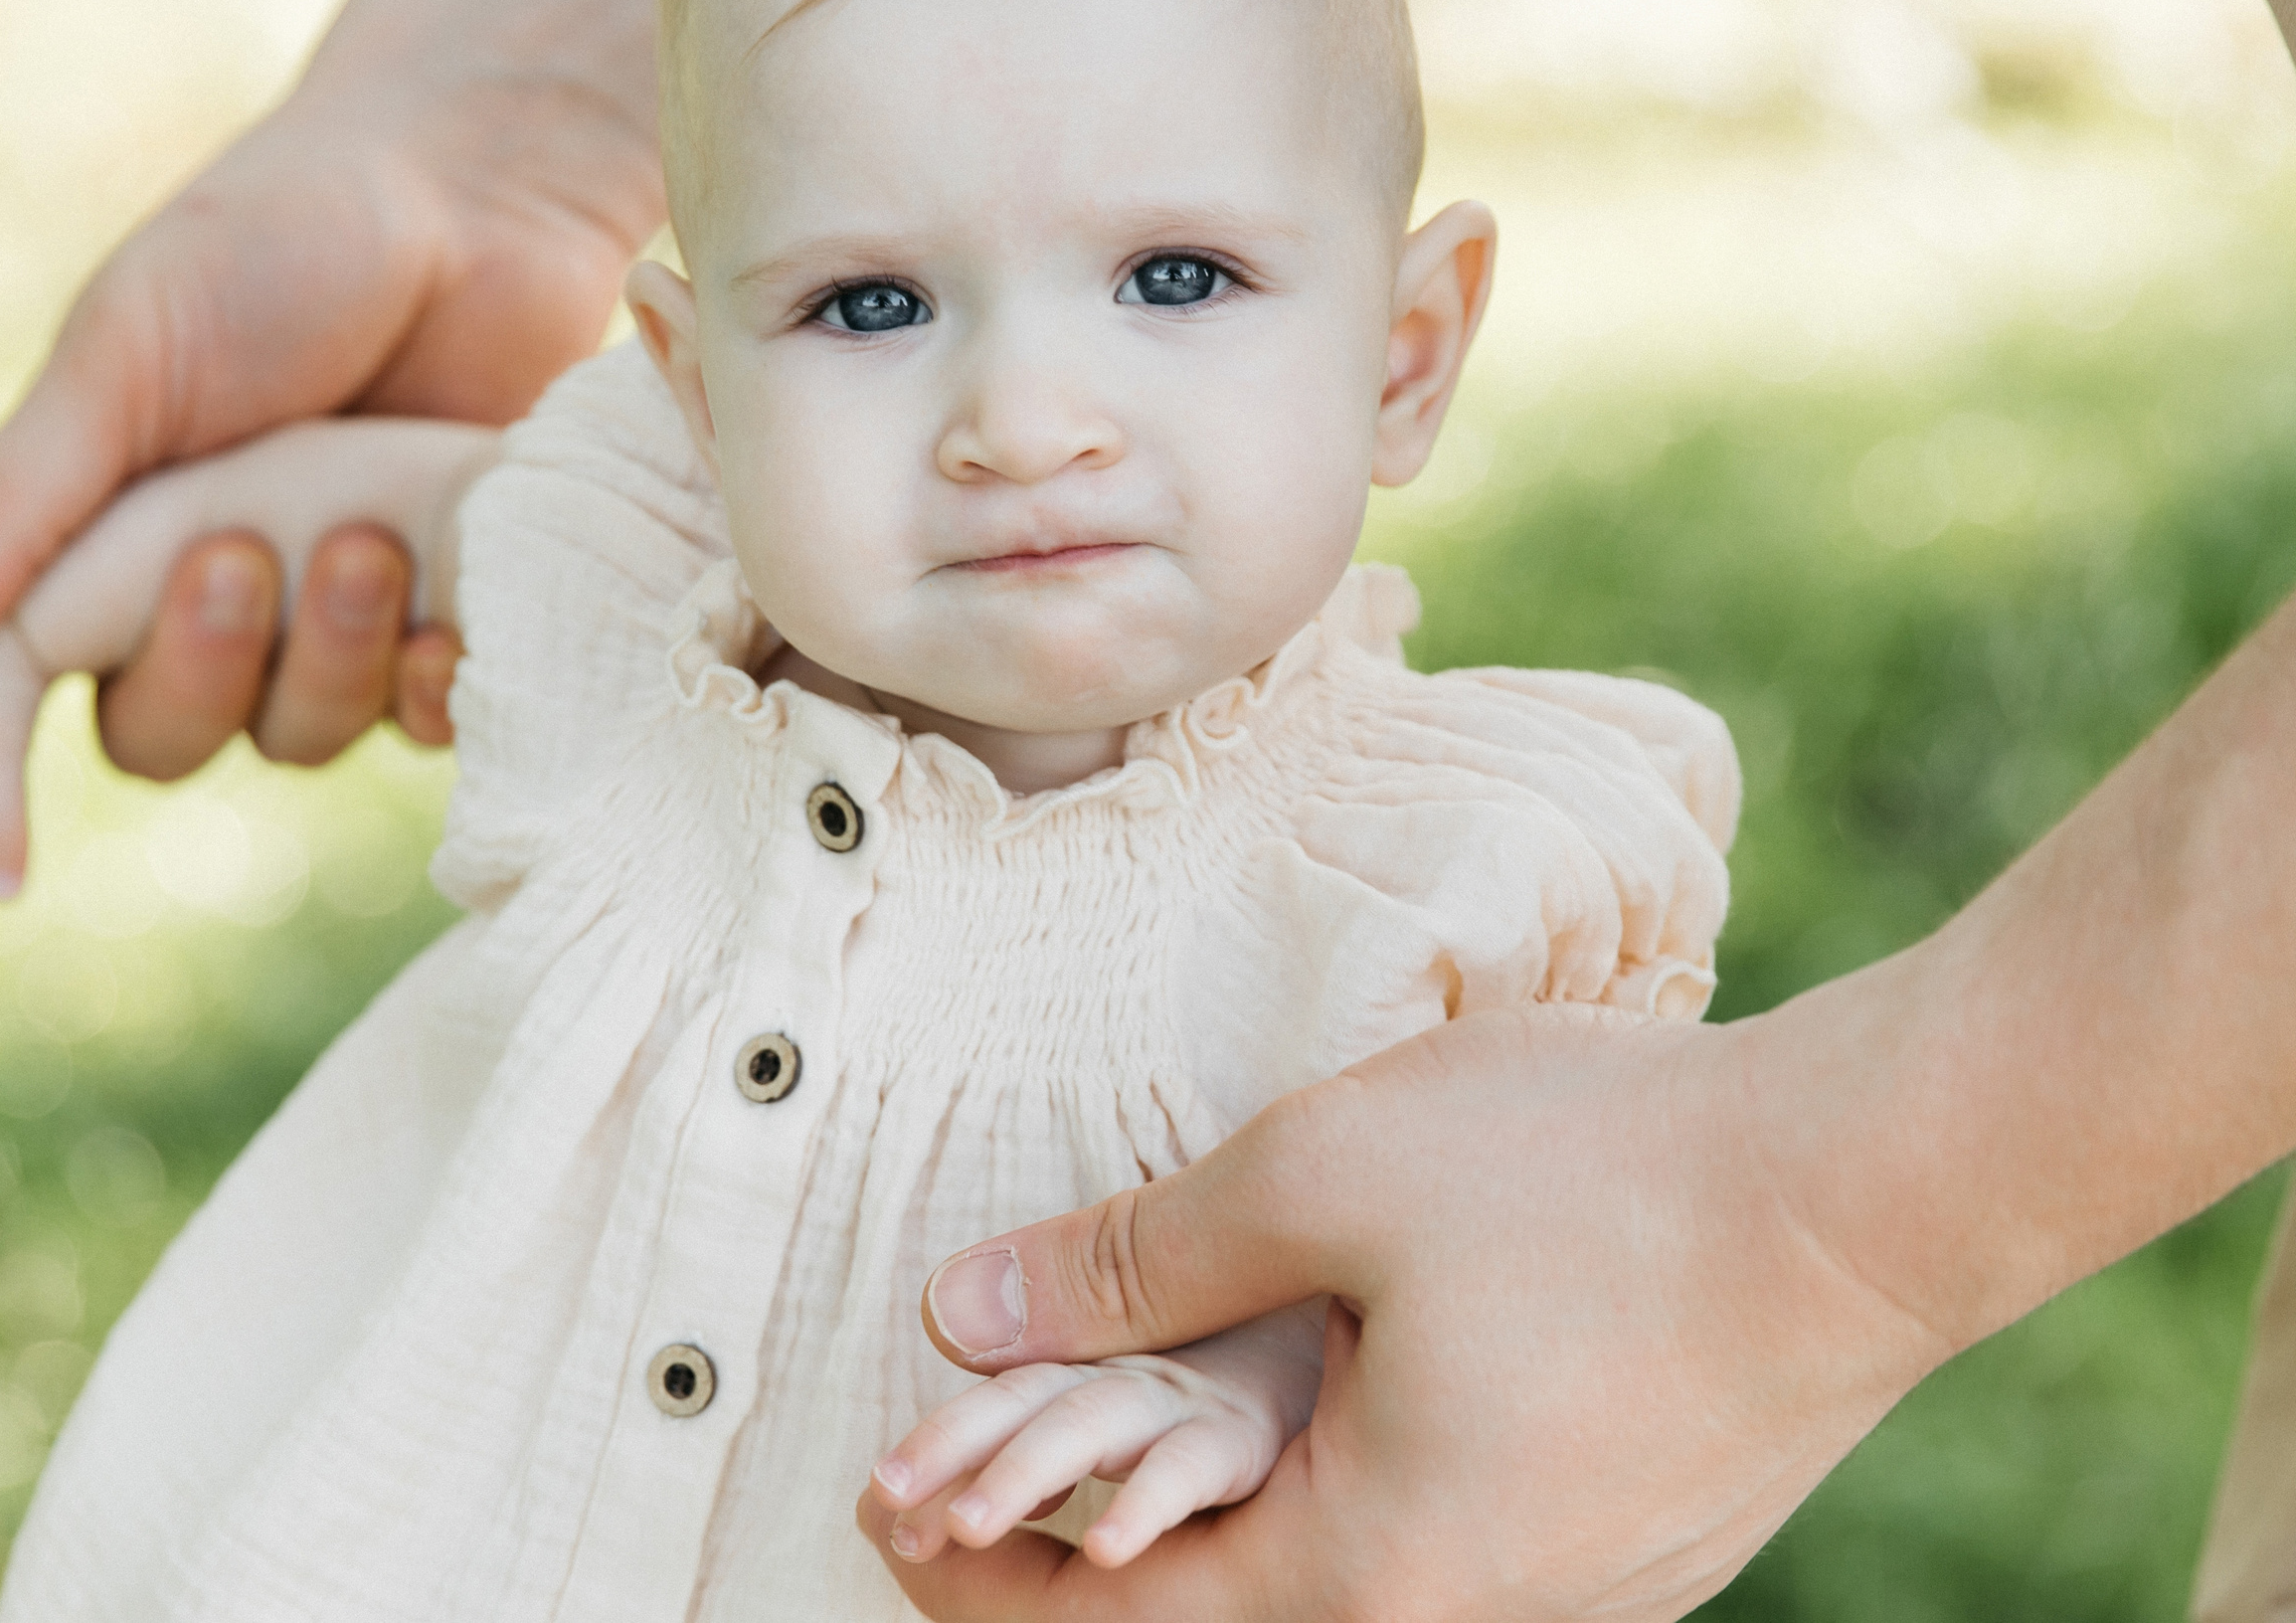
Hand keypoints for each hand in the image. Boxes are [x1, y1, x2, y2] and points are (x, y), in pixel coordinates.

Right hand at [0, 0, 660, 775]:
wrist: (475, 195)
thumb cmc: (281, 245)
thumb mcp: (126, 354)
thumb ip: (19, 502)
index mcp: (92, 535)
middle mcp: (201, 594)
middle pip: (159, 738)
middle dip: (198, 666)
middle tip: (238, 550)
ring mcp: (328, 614)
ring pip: (295, 738)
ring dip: (327, 656)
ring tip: (366, 533)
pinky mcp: (447, 615)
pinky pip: (421, 722)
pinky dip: (430, 690)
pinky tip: (451, 623)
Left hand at [858, 1005, 1954, 1620]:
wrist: (1872, 1188)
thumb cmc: (1597, 1174)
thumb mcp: (1319, 1177)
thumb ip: (1132, 1262)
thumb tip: (966, 1313)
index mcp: (1369, 1581)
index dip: (970, 1576)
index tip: (881, 1500)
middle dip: (1074, 1557)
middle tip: (973, 1474)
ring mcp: (1562, 1599)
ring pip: (1328, 1585)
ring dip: (1203, 1521)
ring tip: (1117, 1437)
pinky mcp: (1626, 1544)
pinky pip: (1429, 1550)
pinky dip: (1322, 1496)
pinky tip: (1305, 1402)